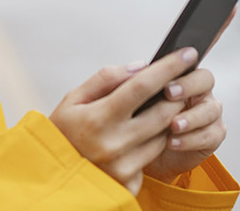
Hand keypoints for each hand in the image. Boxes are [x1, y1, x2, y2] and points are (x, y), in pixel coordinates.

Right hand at [48, 48, 198, 195]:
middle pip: (163, 113)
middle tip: (177, 85)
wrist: (52, 176)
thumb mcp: (73, 98)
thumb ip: (105, 79)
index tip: (188, 55)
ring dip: (166, 120)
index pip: (142, 86)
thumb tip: (140, 67)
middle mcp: (114, 144)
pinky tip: (137, 138)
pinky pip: (152, 157)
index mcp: (98, 118)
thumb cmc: (62, 131)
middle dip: (176, 95)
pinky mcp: (130, 183)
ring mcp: (124, 167)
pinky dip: (151, 143)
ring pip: (164, 136)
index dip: (168, 68)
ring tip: (152, 112)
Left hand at [142, 66, 225, 183]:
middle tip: (169, 95)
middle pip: (205, 80)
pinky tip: (174, 141)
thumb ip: (134, 82)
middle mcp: (198, 92)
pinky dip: (190, 139)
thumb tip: (135, 69)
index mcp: (181, 78)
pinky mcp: (211, 137)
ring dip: (190, 117)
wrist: (143, 152)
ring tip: (173, 125)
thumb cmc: (140, 121)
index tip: (165, 77)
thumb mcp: (132, 100)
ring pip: (210, 110)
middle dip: (188, 86)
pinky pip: (209, 135)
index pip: (189, 63)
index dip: (180, 66)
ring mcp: (208, 114)